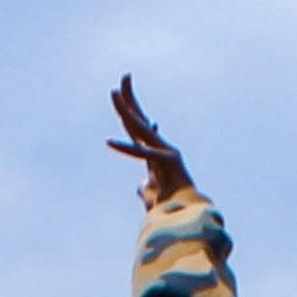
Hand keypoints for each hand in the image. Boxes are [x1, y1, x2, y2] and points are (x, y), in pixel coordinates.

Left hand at [107, 76, 191, 206]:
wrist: (187, 219)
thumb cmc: (171, 209)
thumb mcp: (152, 196)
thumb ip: (145, 189)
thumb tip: (140, 187)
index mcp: (154, 153)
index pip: (138, 128)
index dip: (130, 111)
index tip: (122, 94)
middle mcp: (160, 148)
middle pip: (140, 120)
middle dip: (130, 99)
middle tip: (123, 77)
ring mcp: (165, 153)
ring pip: (141, 129)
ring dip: (126, 111)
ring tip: (114, 94)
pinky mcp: (167, 162)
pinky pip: (142, 154)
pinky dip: (126, 150)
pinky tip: (109, 142)